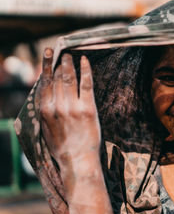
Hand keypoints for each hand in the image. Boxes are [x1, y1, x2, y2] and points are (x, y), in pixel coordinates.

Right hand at [39, 49, 100, 169]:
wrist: (78, 161)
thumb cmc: (62, 148)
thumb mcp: (46, 130)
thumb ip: (46, 113)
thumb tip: (45, 98)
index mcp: (45, 111)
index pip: (45, 83)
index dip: (47, 66)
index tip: (48, 54)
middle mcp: (57, 106)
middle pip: (58, 78)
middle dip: (60, 62)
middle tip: (63, 51)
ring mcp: (72, 107)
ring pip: (70, 79)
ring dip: (70, 64)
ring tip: (71, 54)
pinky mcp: (88, 109)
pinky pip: (86, 84)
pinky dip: (86, 70)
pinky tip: (86, 61)